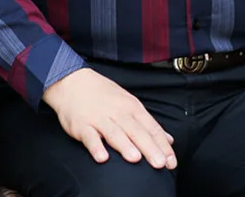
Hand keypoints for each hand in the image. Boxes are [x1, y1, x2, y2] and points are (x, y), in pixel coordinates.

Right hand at [42, 68, 176, 168]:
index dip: (162, 145)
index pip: (151, 127)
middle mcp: (118, 112)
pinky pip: (89, 137)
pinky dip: (96, 146)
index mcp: (132, 107)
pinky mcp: (82, 125)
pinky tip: (102, 157)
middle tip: (160, 163)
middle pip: (136, 131)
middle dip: (149, 147)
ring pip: (114, 133)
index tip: (172, 162)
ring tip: (135, 158)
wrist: (73, 81)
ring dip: (125, 145)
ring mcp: (99, 118)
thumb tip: (168, 139)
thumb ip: (148, 123)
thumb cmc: (103, 95)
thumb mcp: (129, 103)